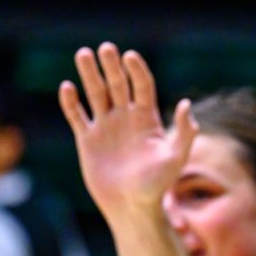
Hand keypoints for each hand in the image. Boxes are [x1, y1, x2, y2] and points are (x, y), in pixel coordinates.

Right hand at [60, 42, 198, 218]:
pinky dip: (71, 102)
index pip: (142, 86)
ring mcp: (106, 127)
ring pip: (96, 94)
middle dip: (111, 66)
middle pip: (118, 84)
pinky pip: (77, 116)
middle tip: (105, 48)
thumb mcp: (175, 157)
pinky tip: (67, 86)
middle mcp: (126, 118)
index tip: (130, 56)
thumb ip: (184, 132)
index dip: (136, 70)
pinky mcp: (87, 139)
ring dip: (90, 75)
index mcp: (148, 118)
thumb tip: (187, 104)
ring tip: (83, 53)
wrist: (132, 207)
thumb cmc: (157, 185)